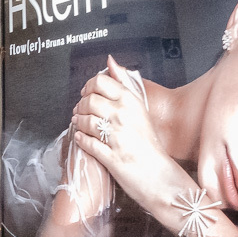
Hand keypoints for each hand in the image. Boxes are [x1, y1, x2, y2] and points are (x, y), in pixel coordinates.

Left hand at [70, 57, 190, 218]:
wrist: (159, 175)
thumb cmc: (149, 142)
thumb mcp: (140, 108)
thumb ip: (123, 83)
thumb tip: (110, 61)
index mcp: (131, 102)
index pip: (100, 82)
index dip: (88, 87)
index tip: (87, 93)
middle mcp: (124, 116)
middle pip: (88, 100)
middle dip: (80, 105)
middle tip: (81, 111)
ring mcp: (116, 136)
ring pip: (84, 120)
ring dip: (78, 122)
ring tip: (80, 124)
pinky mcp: (110, 156)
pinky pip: (86, 142)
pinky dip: (80, 139)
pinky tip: (82, 138)